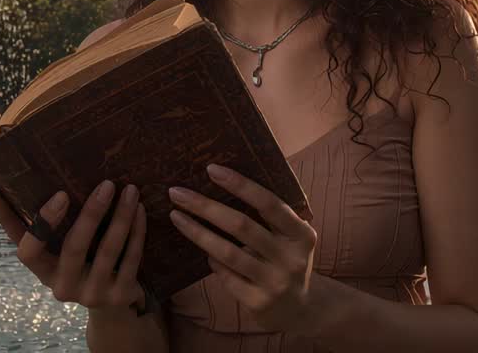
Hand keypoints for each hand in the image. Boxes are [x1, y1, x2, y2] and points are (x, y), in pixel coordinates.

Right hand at [0, 180, 148, 311]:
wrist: (110, 307)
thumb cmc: (73, 263)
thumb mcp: (49, 250)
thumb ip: (26, 223)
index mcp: (42, 271)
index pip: (28, 251)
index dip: (41, 224)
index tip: (59, 194)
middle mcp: (63, 287)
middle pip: (75, 247)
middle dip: (92, 213)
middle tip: (107, 183)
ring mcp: (92, 294)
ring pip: (108, 250)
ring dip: (121, 217)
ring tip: (129, 189)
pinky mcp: (120, 296)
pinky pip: (131, 258)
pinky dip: (137, 231)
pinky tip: (140, 210)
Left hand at [167, 164, 318, 331]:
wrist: (300, 308)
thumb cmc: (286, 259)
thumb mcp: (291, 236)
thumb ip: (270, 215)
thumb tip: (224, 180)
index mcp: (301, 234)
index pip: (268, 204)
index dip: (240, 185)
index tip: (211, 169)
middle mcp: (290, 258)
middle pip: (241, 226)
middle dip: (205, 206)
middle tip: (177, 192)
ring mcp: (274, 283)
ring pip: (227, 252)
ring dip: (197, 232)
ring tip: (176, 216)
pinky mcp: (257, 302)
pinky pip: (225, 275)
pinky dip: (211, 260)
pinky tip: (202, 249)